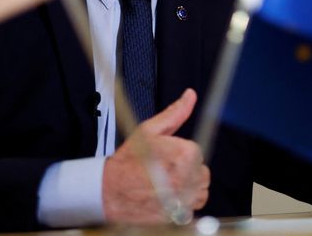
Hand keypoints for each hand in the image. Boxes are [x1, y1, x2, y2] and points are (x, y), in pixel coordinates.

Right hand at [102, 88, 209, 223]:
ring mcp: (184, 199)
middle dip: (186, 170)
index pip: (197, 152)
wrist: (110, 192)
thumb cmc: (128, 162)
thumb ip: (175, 113)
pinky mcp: (179, 216)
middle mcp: (187, 178)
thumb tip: (190, 95)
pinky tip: (166, 197)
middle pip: (201, 172)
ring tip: (165, 184)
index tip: (165, 157)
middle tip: (163, 171)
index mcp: (184, 154)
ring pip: (200, 190)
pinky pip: (193, 208)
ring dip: (187, 187)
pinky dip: (182, 204)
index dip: (180, 153)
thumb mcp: (149, 130)